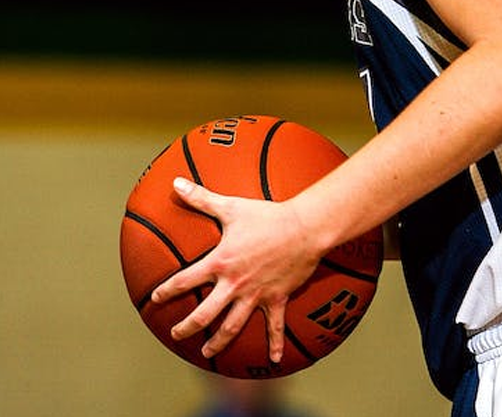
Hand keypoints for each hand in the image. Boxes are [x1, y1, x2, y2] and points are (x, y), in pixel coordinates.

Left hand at [150, 177, 321, 361]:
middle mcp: (234, 284)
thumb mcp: (231, 206)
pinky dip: (274, 344)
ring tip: (207, 353)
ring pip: (232, 326)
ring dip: (218, 342)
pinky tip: (273, 360)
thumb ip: (201, 198)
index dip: (167, 291)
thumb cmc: (268, 216)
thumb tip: (176, 182)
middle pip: (204, 313)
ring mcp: (256, 295)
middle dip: (187, 326)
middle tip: (176, 334)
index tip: (156, 298)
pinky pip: (275, 326)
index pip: (185, 280)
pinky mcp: (277, 299)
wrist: (304, 228)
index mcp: (220, 263)